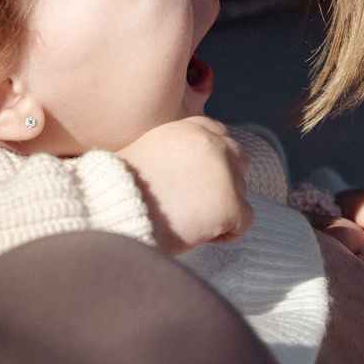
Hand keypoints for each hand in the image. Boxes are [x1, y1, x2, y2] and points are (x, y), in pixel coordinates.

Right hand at [117, 117, 252, 255]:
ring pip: (241, 192)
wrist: (119, 211)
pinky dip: (228, 232)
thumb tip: (194, 170)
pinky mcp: (230, 204)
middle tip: (199, 202)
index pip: (219, 134)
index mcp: (190, 128)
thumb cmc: (123, 189)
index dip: (214, 158)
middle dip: (225, 181)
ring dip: (222, 207)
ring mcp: (224, 173)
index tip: (201, 179)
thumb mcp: (150, 151)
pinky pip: (244, 221)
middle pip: (239, 160)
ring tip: (191, 221)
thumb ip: (178, 151)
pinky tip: (200, 235)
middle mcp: (212, 143)